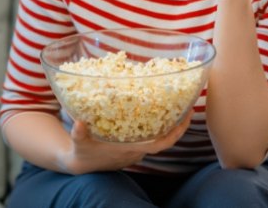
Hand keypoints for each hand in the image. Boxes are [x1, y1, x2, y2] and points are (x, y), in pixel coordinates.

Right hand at [61, 112, 192, 174]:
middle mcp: (138, 151)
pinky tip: (159, 110)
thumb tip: (78, 122)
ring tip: (178, 104)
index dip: (175, 134)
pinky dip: (158, 125)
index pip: (160, 145)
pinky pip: (151, 136)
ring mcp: (136, 149)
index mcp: (131, 149)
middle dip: (179, 125)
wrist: (80, 163)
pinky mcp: (133, 146)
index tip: (186, 119)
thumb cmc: (82, 152)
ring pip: (159, 137)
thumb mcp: (80, 142)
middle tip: (189, 106)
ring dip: (170, 124)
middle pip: (165, 139)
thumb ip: (79, 133)